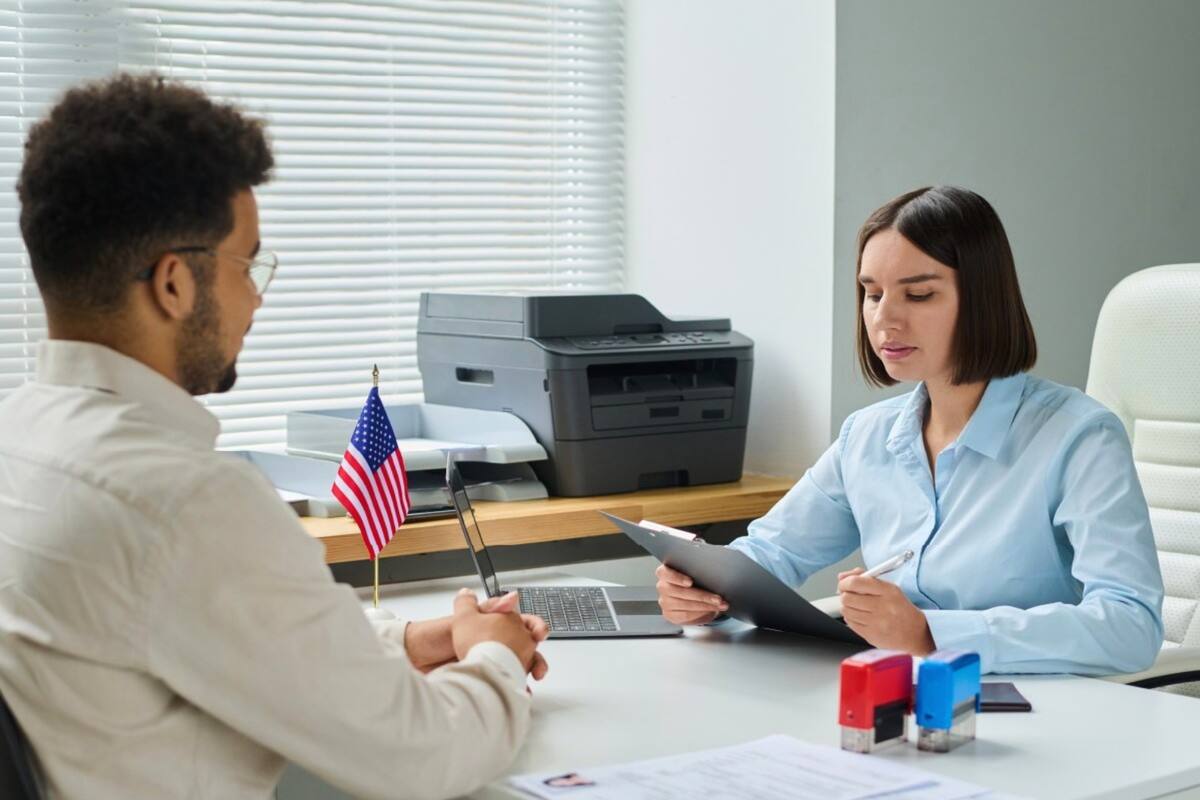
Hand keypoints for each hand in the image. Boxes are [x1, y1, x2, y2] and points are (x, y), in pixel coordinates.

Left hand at [404, 591, 549, 679]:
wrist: (415, 661)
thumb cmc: (434, 638)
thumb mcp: (462, 618)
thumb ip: (490, 608)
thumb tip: (513, 598)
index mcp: (490, 624)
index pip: (521, 624)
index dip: (534, 627)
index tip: (540, 634)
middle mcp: (492, 642)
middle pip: (524, 648)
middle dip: (535, 656)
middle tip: (538, 666)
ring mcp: (488, 660)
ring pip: (517, 667)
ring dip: (526, 673)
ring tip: (528, 681)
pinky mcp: (482, 678)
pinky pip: (504, 683)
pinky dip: (512, 688)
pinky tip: (516, 693)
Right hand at [655, 563, 727, 624]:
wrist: (693, 596)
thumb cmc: (694, 579)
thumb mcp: (695, 571)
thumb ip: (698, 569)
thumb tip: (713, 571)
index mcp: (664, 572)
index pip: (664, 573)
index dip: (677, 577)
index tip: (690, 582)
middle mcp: (662, 586)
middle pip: (679, 592)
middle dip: (701, 596)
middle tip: (717, 598)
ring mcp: (665, 601)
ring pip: (685, 605)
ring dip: (705, 606)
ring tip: (719, 605)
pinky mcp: (669, 614)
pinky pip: (685, 615)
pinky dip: (700, 613)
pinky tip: (711, 610)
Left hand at [837, 568, 934, 654]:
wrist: (915, 633)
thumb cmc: (899, 608)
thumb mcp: (888, 587)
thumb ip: (864, 578)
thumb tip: (842, 577)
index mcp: (887, 591)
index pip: (855, 583)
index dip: (844, 582)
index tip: (844, 584)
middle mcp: (882, 606)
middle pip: (847, 597)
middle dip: (845, 595)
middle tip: (850, 595)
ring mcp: (876, 623)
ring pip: (846, 610)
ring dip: (847, 607)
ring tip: (857, 607)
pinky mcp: (871, 635)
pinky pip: (850, 623)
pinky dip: (851, 618)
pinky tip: (861, 616)